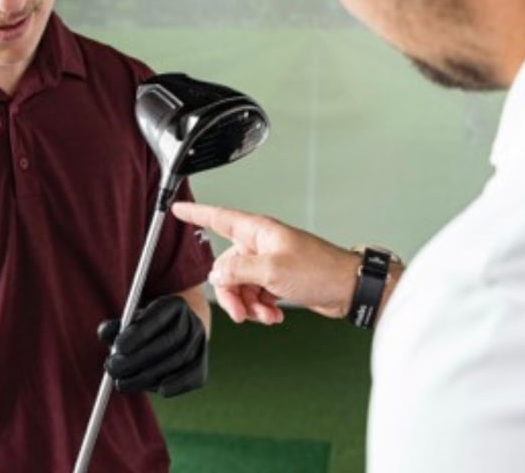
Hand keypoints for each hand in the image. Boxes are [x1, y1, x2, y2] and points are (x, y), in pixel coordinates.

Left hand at [97, 296, 207, 397]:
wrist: (178, 329)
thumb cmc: (146, 326)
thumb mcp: (130, 321)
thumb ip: (115, 327)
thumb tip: (104, 333)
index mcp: (173, 304)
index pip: (157, 318)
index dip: (138, 334)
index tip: (116, 348)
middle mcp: (191, 320)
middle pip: (168, 342)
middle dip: (138, 359)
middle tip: (113, 370)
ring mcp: (200, 341)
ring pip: (178, 360)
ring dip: (149, 376)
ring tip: (122, 383)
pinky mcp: (203, 361)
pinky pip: (194, 375)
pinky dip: (179, 385)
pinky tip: (161, 390)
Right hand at [171, 201, 361, 323]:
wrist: (347, 288)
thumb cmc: (319, 270)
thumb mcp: (272, 271)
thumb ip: (238, 271)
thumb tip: (216, 273)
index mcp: (257, 232)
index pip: (218, 217)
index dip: (195, 212)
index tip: (177, 208)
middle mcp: (261, 244)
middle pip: (226, 266)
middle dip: (231, 293)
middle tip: (241, 312)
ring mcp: (269, 262)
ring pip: (241, 284)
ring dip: (249, 304)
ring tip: (265, 315)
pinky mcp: (278, 279)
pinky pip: (256, 294)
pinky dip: (261, 307)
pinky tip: (273, 315)